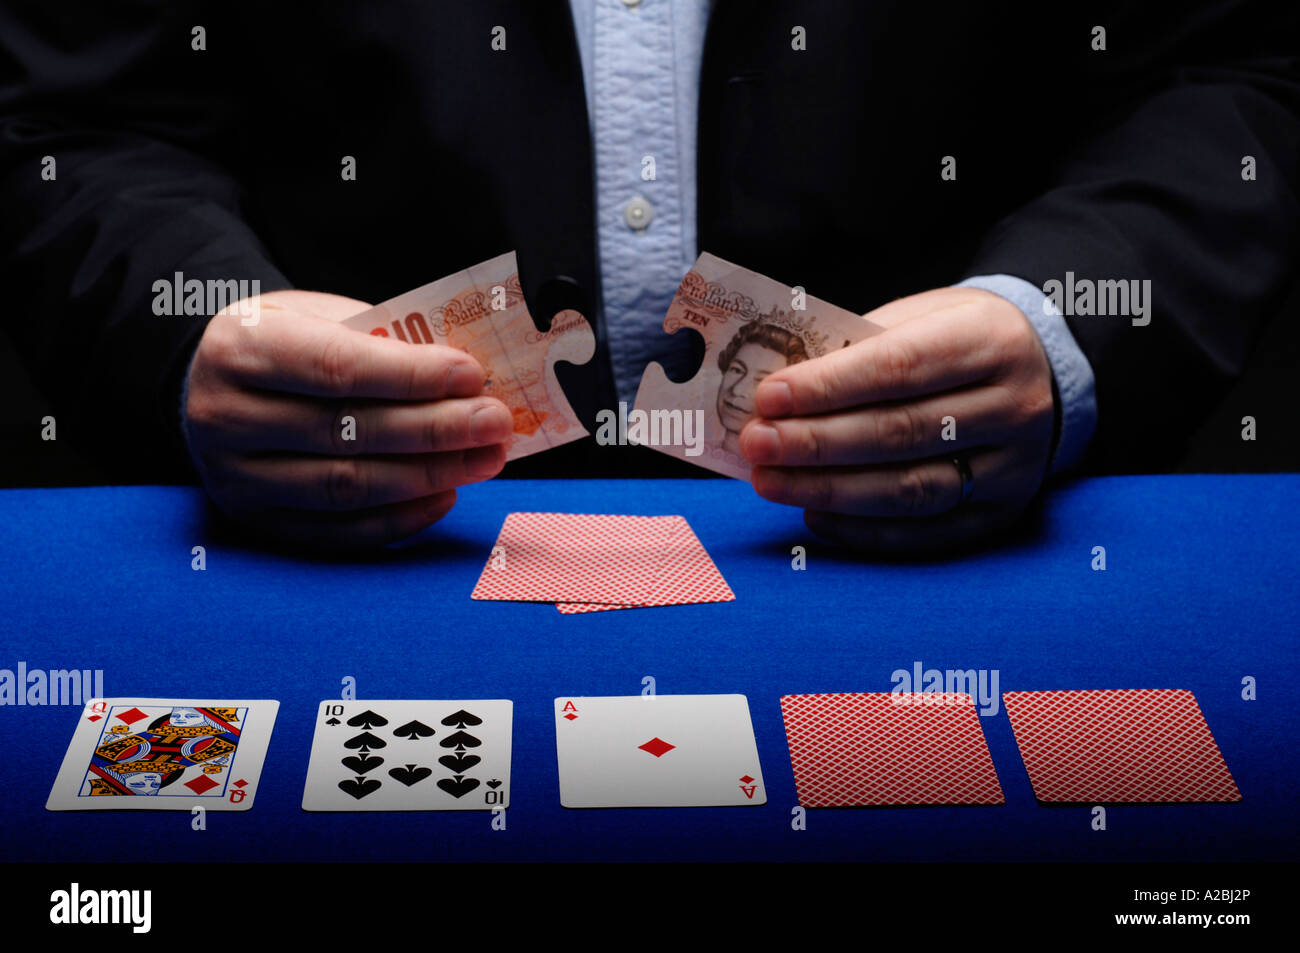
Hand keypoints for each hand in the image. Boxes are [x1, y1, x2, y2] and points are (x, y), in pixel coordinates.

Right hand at [184, 290, 512, 547]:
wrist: (218, 381)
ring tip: (485, 458)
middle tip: (495, 423)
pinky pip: (339, 532)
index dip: (411, 376)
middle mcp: (223, 417)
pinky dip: (400, 519)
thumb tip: (470, 381)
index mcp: (240, 348)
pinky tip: (445, 495)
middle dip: (436, 430)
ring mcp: (234, 477)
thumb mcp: (323, 315)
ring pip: (347, 487)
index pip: (337, 368)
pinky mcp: (255, 522)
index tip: (473, 376)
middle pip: (347, 433)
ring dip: (428, 476)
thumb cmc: (291, 341)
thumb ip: (385, 343)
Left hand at [739, 287, 1054, 553]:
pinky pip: (925, 534)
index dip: (829, 387)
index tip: (768, 399)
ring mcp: (1014, 468)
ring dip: (829, 490)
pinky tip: (813, 515)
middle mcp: (1014, 406)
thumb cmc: (951, 341)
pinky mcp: (1001, 514)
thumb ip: (855, 350)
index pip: (899, 367)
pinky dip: (863, 531)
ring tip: (769, 482)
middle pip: (900, 433)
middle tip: (756, 445)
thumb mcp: (917, 318)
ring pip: (910, 490)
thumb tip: (777, 395)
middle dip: (816, 443)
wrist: (1036, 373)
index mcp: (989, 341)